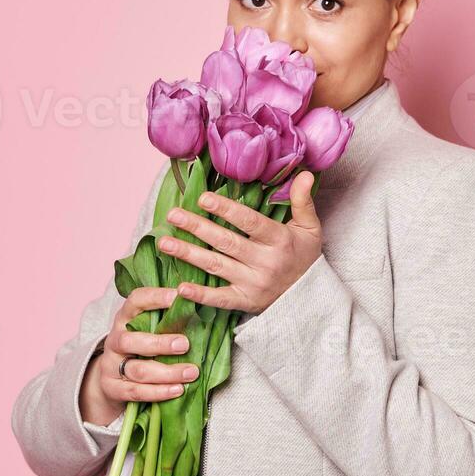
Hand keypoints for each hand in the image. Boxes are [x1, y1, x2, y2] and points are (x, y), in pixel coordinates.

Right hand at [80, 286, 199, 425]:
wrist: (111, 380)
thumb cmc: (140, 348)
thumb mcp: (148, 330)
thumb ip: (167, 321)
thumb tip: (201, 307)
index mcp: (125, 319)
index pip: (135, 301)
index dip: (155, 297)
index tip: (178, 296)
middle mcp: (115, 340)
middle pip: (131, 340)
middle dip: (160, 343)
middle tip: (186, 344)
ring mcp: (111, 365)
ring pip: (138, 369)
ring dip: (167, 372)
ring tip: (191, 372)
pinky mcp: (112, 388)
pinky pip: (136, 392)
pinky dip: (159, 392)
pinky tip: (178, 390)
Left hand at [158, 170, 322, 316]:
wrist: (310, 297)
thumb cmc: (305, 256)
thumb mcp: (310, 227)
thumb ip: (303, 200)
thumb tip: (305, 173)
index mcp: (279, 240)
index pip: (249, 222)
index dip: (226, 210)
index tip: (203, 198)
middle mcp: (265, 262)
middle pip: (226, 242)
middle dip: (198, 228)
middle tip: (173, 214)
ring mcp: (253, 284)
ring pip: (217, 266)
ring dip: (188, 254)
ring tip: (165, 242)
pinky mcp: (245, 302)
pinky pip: (220, 299)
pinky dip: (201, 295)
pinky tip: (180, 287)